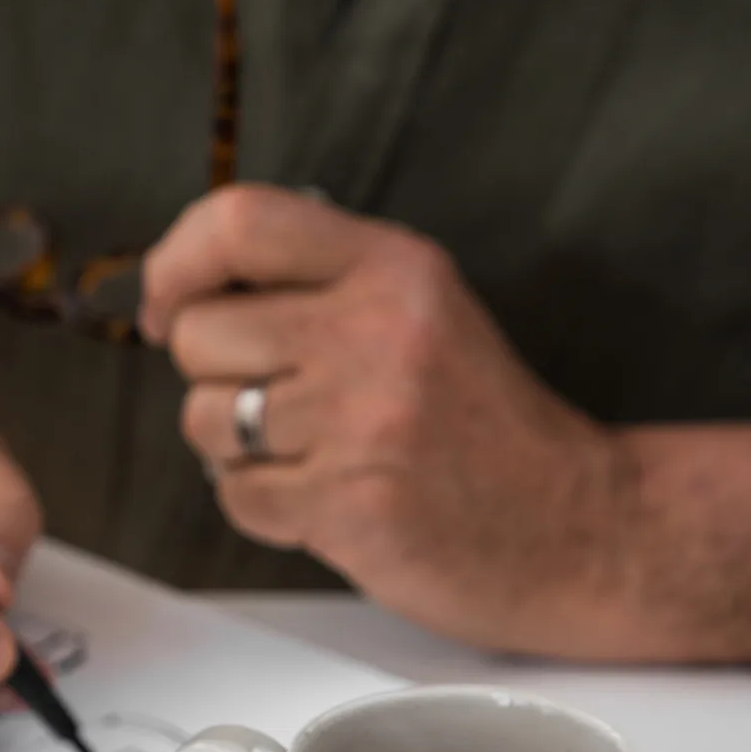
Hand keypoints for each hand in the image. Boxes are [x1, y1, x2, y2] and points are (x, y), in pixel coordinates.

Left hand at [141, 186, 620, 651]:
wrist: (580, 529)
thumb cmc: (494, 431)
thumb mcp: (430, 316)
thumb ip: (325, 286)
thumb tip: (190, 289)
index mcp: (396, 270)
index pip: (239, 222)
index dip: (176, 263)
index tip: (169, 307)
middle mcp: (376, 333)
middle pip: (199, 333)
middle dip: (214, 377)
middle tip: (279, 403)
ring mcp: (361, 422)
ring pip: (203, 421)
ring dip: (237, 449)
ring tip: (314, 455)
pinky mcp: (349, 504)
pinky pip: (237, 498)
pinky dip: (268, 508)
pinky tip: (331, 499)